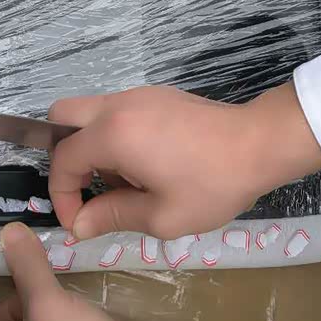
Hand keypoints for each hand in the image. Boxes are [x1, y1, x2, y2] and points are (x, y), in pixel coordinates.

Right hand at [48, 82, 320, 240]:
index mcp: (113, 134)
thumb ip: (112, 216)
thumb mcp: (161, 215)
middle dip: (64, 155)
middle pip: (61, 116)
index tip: (79, 222)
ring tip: (127, 182)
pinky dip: (115, 136)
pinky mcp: (155, 95)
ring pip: (90, 113)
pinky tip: (148, 164)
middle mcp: (117, 106)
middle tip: (87, 187)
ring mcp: (137, 95)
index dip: (61, 194)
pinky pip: (116, 111)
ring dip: (92, 147)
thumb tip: (79, 224)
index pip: (63, 159)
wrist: (259, 144)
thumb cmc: (212, 184)